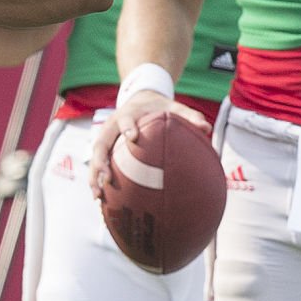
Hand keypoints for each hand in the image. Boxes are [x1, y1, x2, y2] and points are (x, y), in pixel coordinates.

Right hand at [88, 93, 208, 199]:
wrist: (141, 100)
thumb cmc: (159, 108)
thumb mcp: (174, 108)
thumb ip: (189, 116)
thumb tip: (206, 128)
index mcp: (127, 114)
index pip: (124, 120)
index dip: (127, 127)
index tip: (133, 137)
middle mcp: (111, 127)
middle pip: (100, 143)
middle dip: (101, 160)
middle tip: (107, 176)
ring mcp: (106, 139)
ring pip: (95, 158)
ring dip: (94, 177)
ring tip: (98, 196)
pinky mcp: (105, 150)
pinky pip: (97, 166)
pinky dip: (97, 182)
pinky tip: (101, 200)